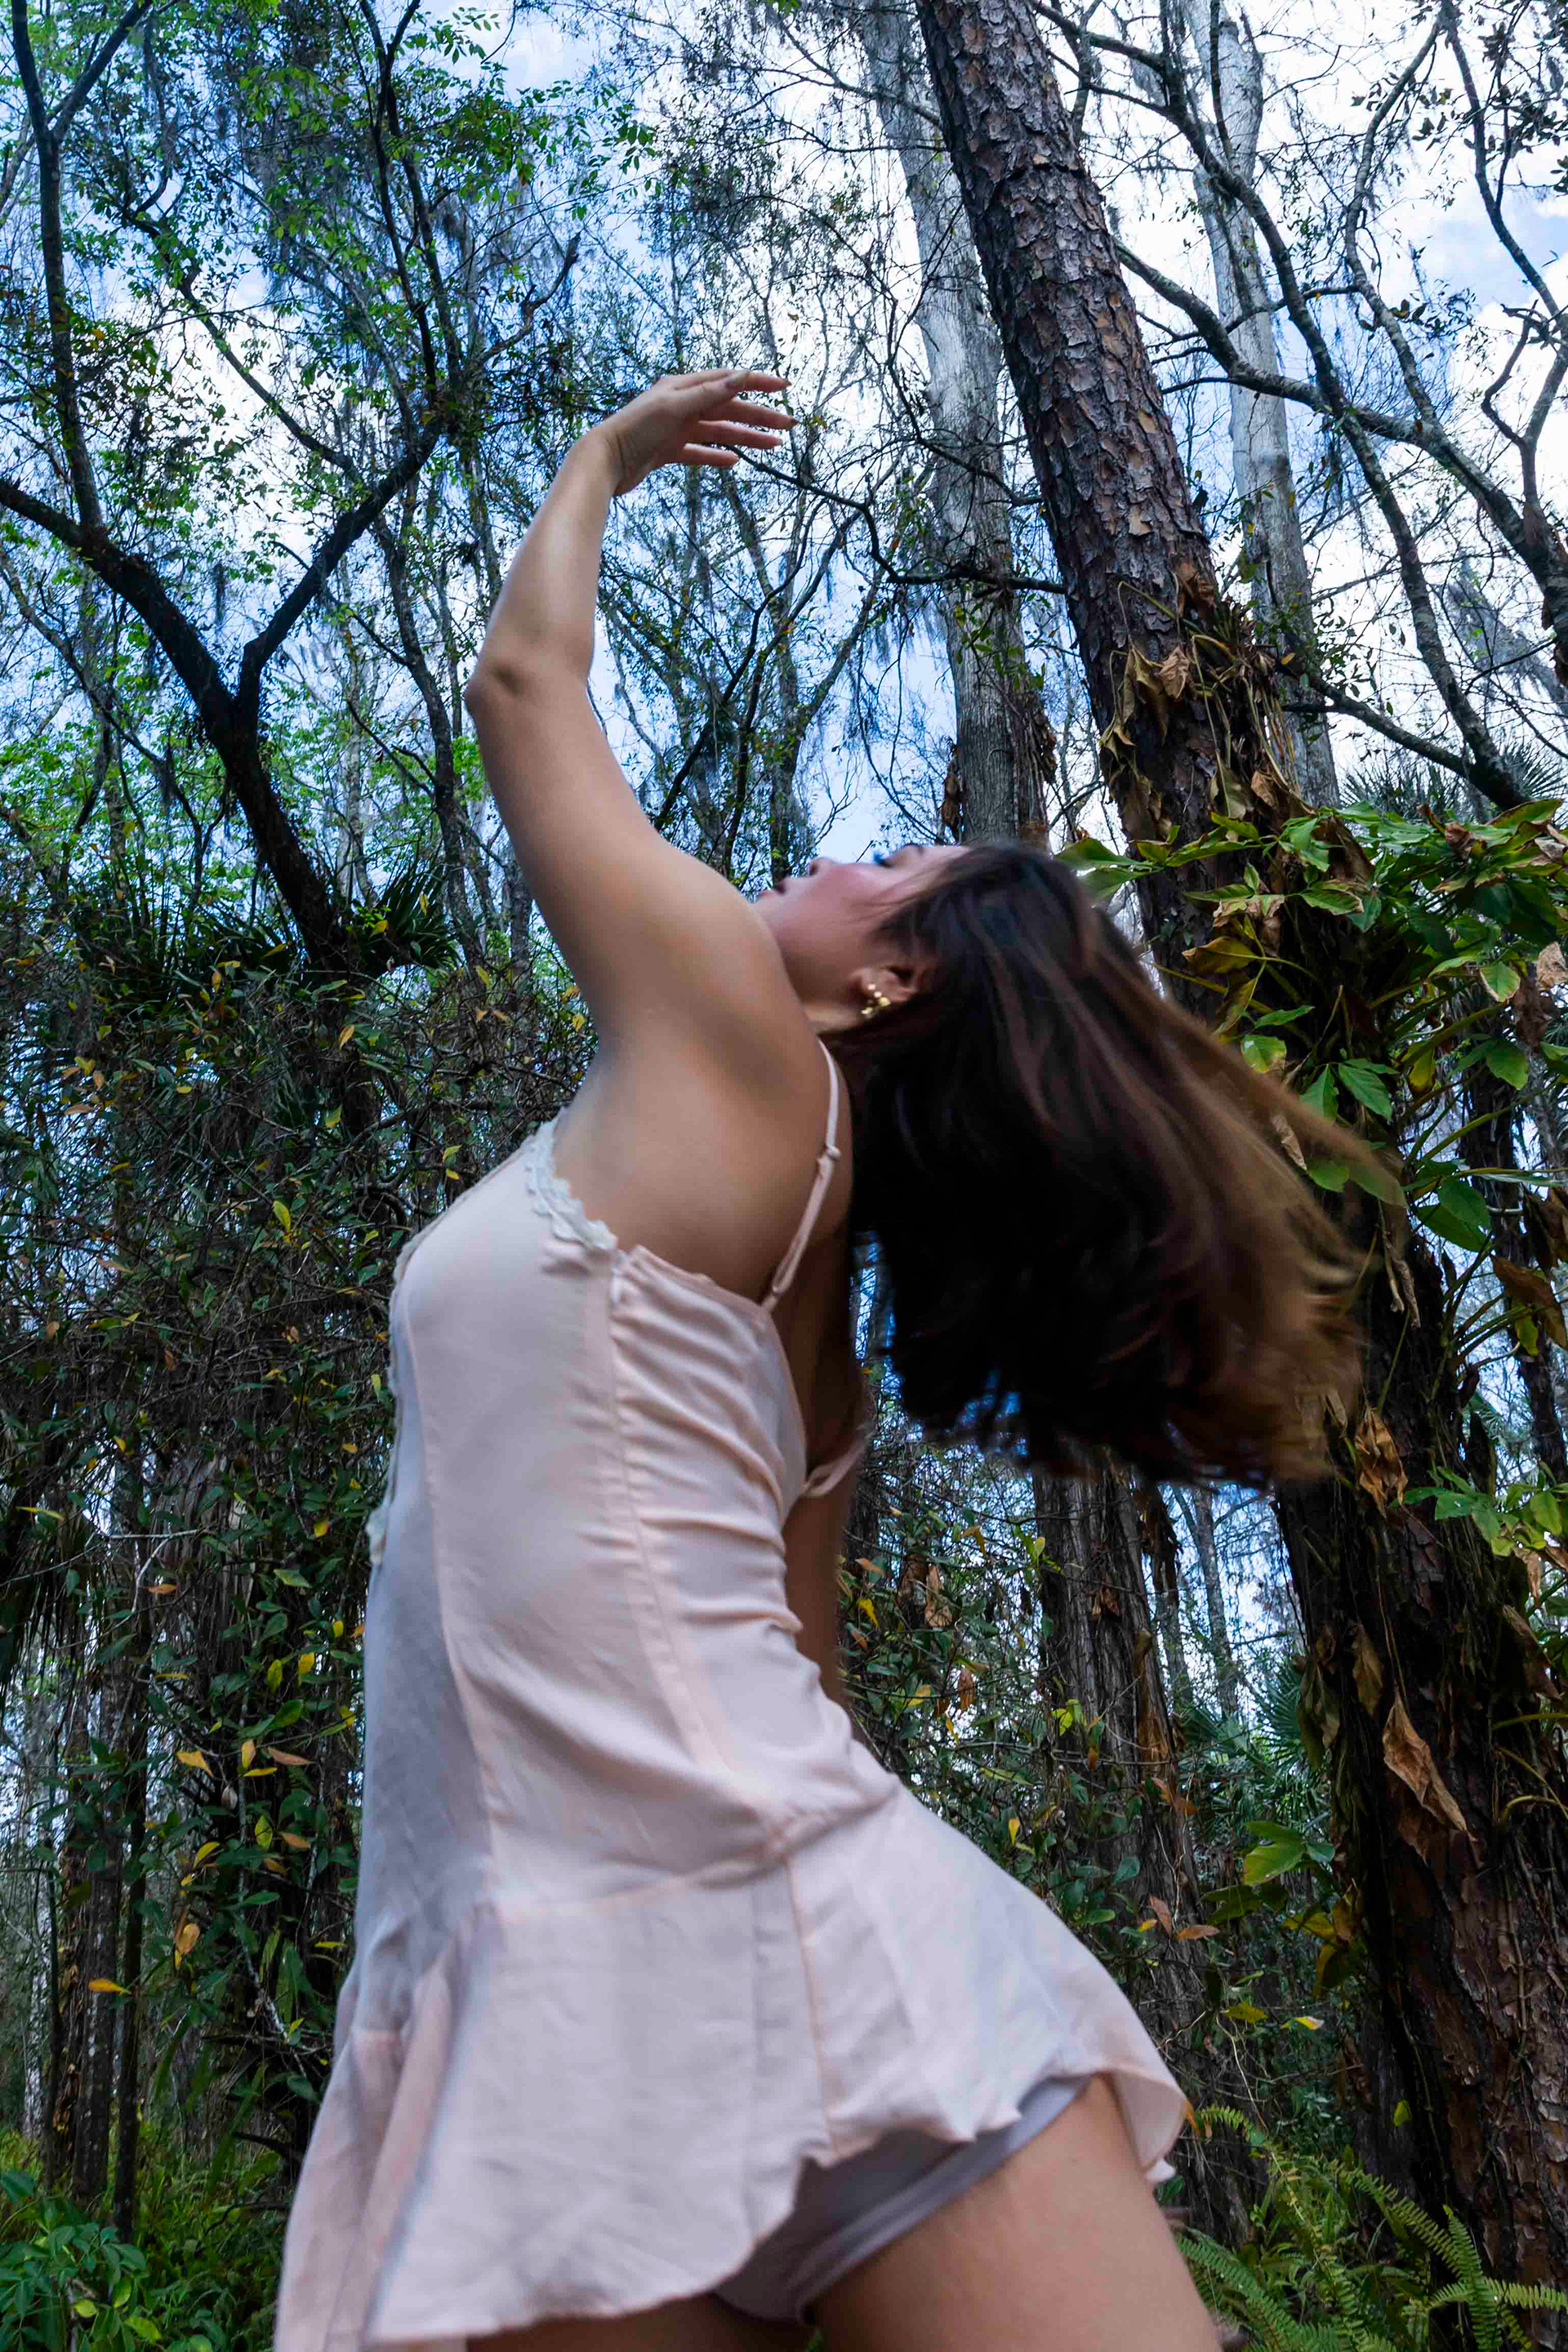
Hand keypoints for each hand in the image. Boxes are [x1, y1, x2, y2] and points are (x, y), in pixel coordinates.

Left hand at [593, 370, 794, 497]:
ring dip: (745, 437)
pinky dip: (716, 456)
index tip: (784, 387)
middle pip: (727, 407)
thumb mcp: (674, 408)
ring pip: (717, 430)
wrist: (605, 461)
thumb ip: (709, 394)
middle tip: (788, 426)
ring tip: (772, 446)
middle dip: (759, 416)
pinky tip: (735, 461)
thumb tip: (741, 376)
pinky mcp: (667, 450)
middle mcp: (680, 404)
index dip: (757, 383)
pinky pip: (699, 451)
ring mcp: (675, 428)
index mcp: (682, 387)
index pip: (727, 380)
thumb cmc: (635, 429)